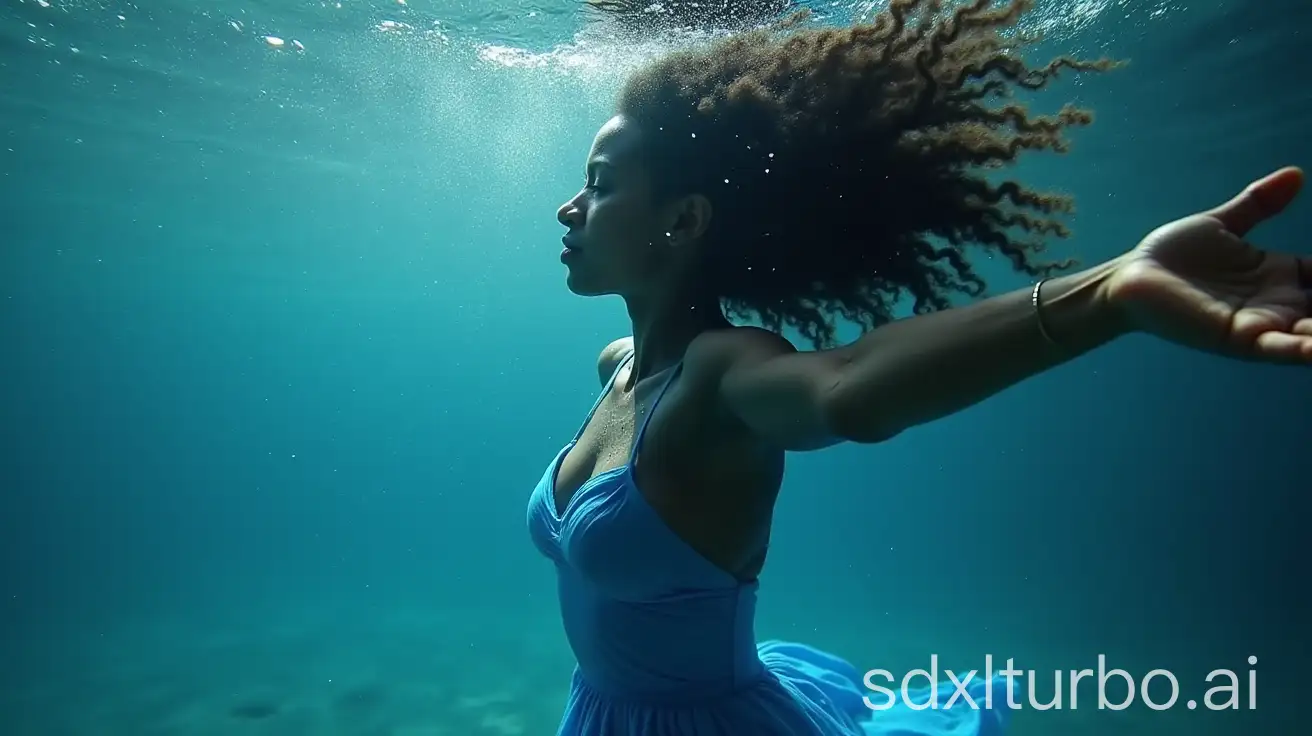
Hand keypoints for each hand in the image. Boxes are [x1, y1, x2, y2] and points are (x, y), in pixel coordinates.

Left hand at [1105, 166, 1310, 363]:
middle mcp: (1282, 306)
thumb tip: (1297, 175)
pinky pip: (1282, 349)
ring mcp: (1263, 325)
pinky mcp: (1237, 338)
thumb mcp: (1224, 224)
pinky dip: (1307, 349)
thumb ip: (1261, 204)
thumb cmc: (1171, 255)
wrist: (1128, 277)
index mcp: (1284, 278)